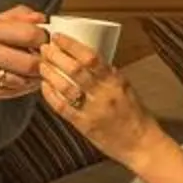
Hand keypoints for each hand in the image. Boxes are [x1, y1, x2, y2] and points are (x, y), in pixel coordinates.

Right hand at [0, 6, 48, 103]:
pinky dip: (21, 89)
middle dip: (43, 63)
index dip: (44, 38)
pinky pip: (8, 94)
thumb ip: (16, 17)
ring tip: (36, 72)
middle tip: (46, 61)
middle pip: (30, 63)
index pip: (30, 34)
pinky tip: (24, 82)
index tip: (45, 40)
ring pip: (20, 81)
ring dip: (33, 78)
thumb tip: (43, 18)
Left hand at [40, 37, 155, 162]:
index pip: (91, 57)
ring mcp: (92, 110)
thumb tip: (90, 59)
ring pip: (65, 87)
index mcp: (115, 81)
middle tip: (45, 48)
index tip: (58, 38)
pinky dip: (50, 95)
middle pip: (75, 69)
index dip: (71, 45)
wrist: (141, 144)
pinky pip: (62, 107)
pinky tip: (44, 86)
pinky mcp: (83, 125)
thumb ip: (108, 74)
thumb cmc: (135, 115)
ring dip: (50, 73)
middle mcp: (103, 94)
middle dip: (56, 56)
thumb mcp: (126, 88)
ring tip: (41, 64)